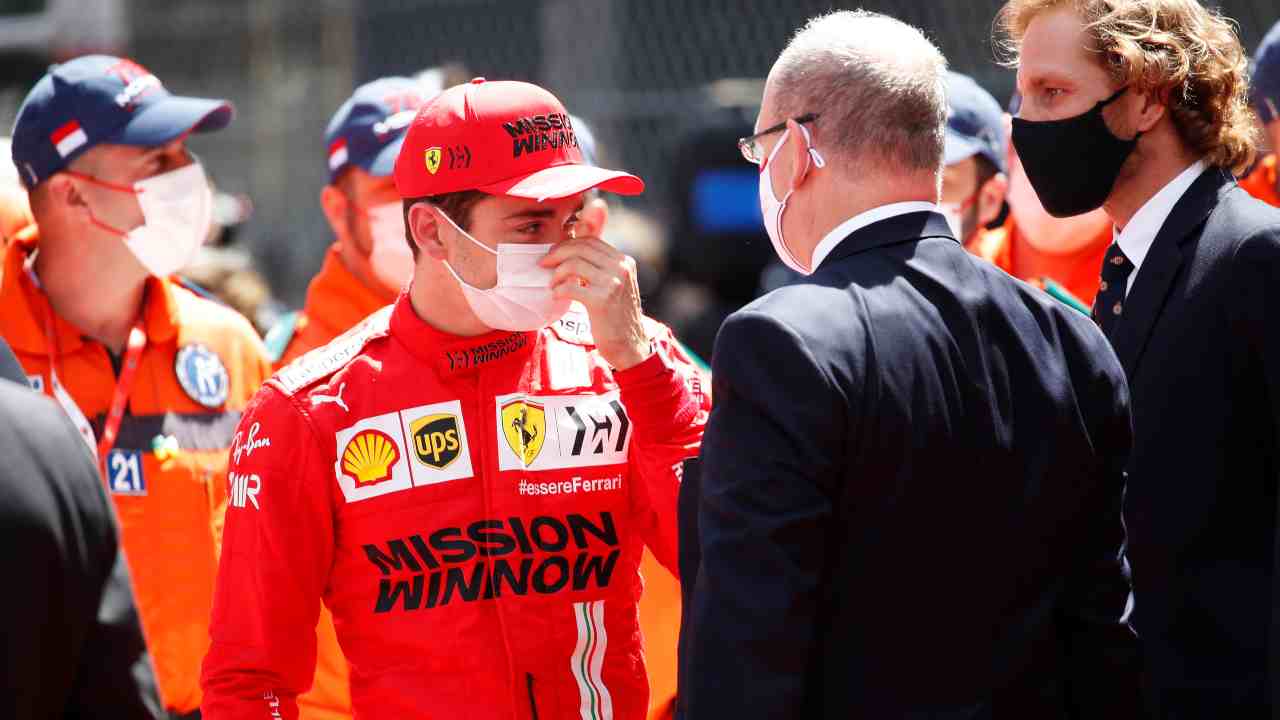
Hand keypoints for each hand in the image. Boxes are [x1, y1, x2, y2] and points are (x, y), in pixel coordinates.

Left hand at [541, 236, 650, 369]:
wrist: (629, 344)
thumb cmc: (616, 316)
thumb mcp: (615, 285)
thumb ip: (601, 268)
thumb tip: (569, 252)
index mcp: (624, 262)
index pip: (591, 241)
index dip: (568, 244)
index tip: (554, 254)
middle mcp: (621, 269)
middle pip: (581, 248)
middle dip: (557, 254)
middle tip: (544, 264)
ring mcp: (612, 284)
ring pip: (574, 264)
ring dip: (556, 273)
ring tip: (552, 284)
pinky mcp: (601, 300)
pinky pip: (570, 287)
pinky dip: (558, 290)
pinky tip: (556, 296)